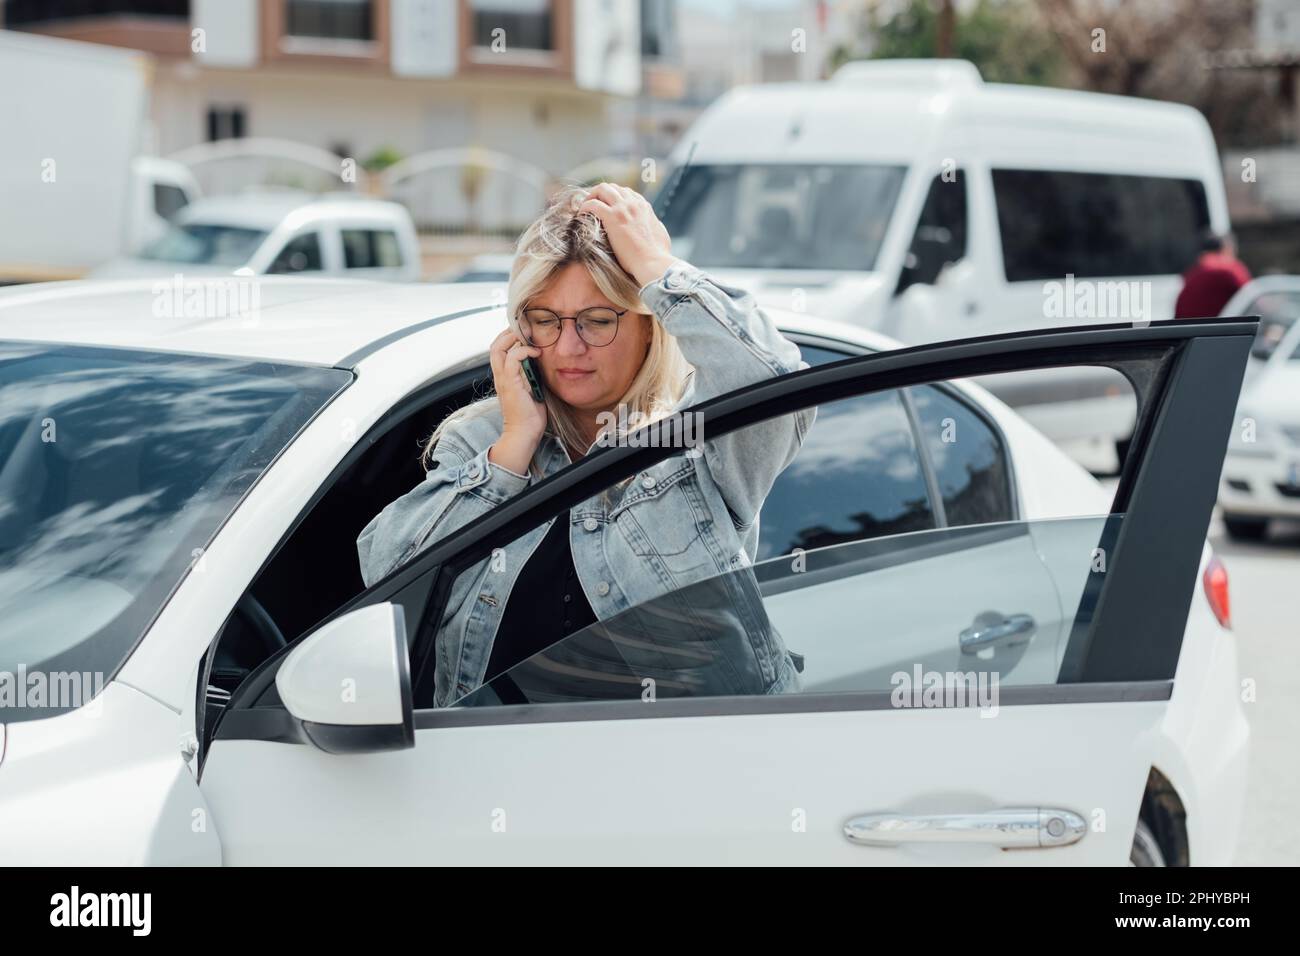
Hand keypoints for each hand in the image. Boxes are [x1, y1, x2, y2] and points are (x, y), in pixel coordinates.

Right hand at [488, 327, 545, 472]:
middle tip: (526, 330)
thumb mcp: (531, 390)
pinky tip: (537, 352)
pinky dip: (524, 351)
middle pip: (494, 346)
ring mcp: (503, 380)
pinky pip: (512, 359)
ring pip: (499, 349)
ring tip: (530, 337)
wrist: (524, 435)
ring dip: (514, 339)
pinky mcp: (511, 384)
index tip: (525, 333)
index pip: (498, 351)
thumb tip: (541, 364)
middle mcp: (500, 377)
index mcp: (504, 378)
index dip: (508, 339)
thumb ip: (531, 376)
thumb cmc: (530, 417)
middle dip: (508, 334)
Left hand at [579, 183, 675, 288]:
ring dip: (591, 196)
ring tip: (584, 209)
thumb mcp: (660, 234)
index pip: (626, 192)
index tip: (606, 207)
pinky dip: (584, 207)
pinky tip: (580, 216)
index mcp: (644, 207)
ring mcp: (623, 208)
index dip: (613, 198)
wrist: (653, 263)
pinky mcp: (612, 217)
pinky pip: (592, 204)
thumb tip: (653, 223)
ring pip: (602, 189)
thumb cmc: (657, 256)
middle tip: (592, 206)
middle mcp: (634, 203)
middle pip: (613, 187)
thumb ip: (654, 225)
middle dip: (600, 194)